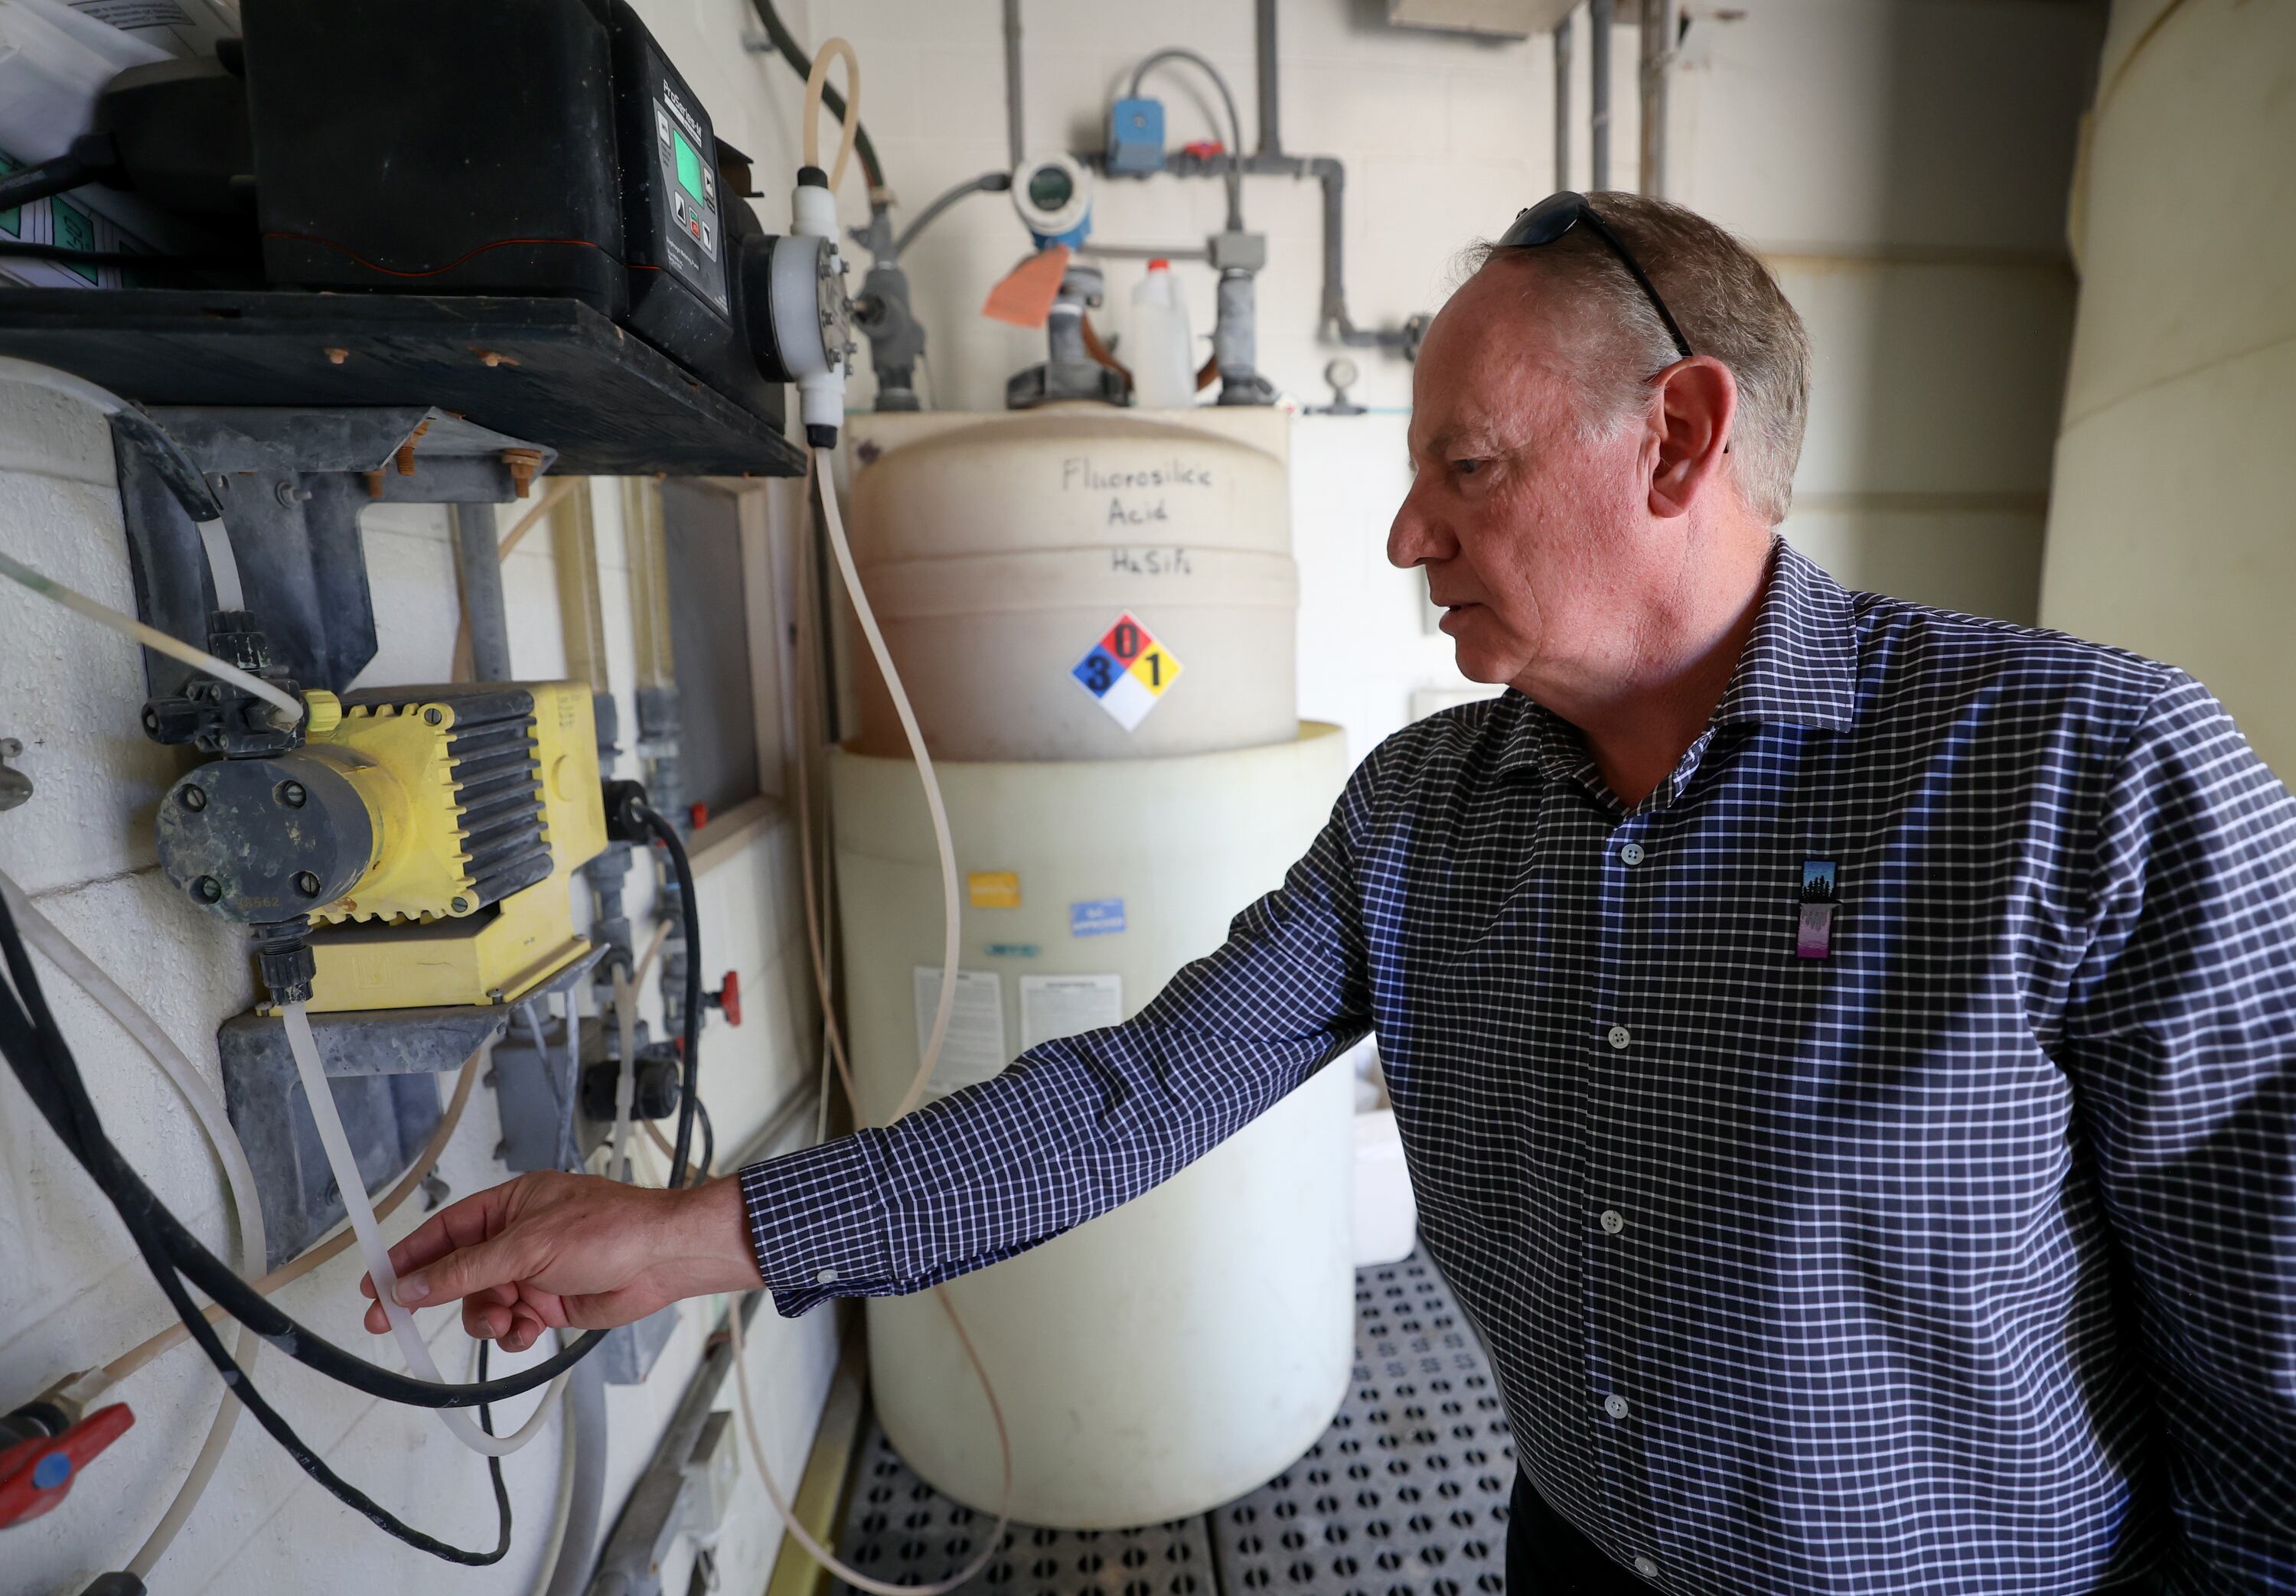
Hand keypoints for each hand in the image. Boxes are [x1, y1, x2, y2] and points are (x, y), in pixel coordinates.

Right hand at [357, 1170, 763, 1351]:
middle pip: (455, 1274)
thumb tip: (415, 1284)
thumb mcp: (528, 1246)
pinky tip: (527, 1331)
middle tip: (392, 1325)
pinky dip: (514, 1333)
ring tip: (507, 1320)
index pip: (442, 1232)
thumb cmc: (611, 1229)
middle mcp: (517, 1237)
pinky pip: (513, 1324)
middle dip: (432, 1300)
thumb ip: (467, 1269)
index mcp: (509, 1206)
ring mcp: (533, 1271)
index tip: (373, 1284)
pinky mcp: (551, 1301)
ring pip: (482, 1305)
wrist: (664, 1258)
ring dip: (486, 1319)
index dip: (405, 1258)